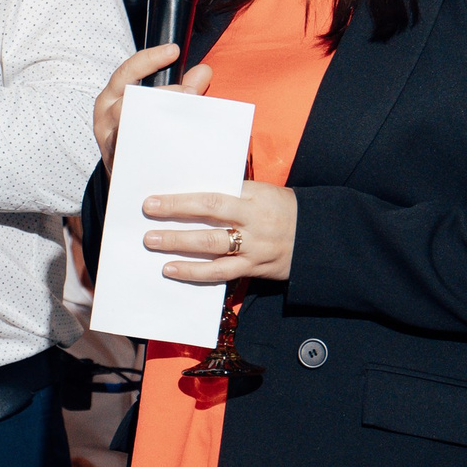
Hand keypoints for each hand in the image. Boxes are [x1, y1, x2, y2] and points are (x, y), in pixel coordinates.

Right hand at [92, 47, 213, 169]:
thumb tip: (204, 71)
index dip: (150, 59)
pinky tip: (178, 145)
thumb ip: (180, 89)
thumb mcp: (153, 105)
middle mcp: (106, 117)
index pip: (128, 71)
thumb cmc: (139, 132)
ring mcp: (109, 141)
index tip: (173, 51)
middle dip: (163, 94)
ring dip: (162, 122)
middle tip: (190, 94)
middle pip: (130, 100)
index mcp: (112, 96)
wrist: (124, 176)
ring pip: (132, 127)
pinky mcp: (118, 163)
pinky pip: (137, 153)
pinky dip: (158, 148)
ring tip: (186, 120)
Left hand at [143, 179, 297, 284]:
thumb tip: (190, 195)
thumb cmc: (283, 209)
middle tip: (148, 223)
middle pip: (209, 220)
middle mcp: (253, 221)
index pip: (213, 196)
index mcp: (254, 197)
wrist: (318, 237)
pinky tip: (173, 270)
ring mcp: (254, 247)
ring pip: (212, 248)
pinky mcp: (254, 269)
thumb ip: (231, 192)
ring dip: (180, 247)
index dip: (181, 200)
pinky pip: (221, 273)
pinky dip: (195, 272)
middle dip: (175, 220)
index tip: (154, 201)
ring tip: (155, 245)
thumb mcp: (262, 193)